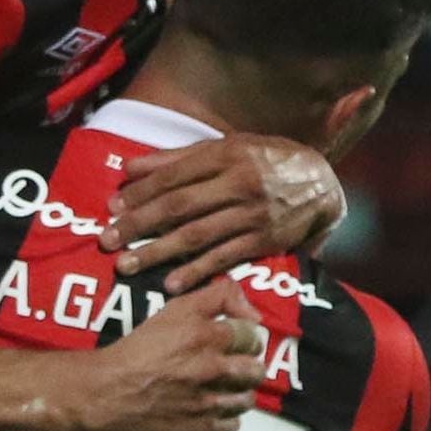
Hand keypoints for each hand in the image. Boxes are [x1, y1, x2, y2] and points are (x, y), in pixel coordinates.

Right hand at [62, 278, 266, 430]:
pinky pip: (233, 424)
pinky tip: (208, 408)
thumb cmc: (134, 349)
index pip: (253, 333)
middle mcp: (213, 368)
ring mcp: (209, 402)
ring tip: (220, 388)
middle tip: (230, 365)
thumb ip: (216, 298)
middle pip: (257, 368)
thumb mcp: (173, 309)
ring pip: (248, 398)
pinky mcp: (201, 429)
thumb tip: (251, 312)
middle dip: (246, 365)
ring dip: (237, 392)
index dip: (245, 336)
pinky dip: (224, 417)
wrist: (103, 392)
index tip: (236, 340)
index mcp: (207, 335)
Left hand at [103, 136, 344, 292]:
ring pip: (197, 235)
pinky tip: (171, 284)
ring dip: (158, 252)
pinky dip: (197, 272)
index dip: (140, 192)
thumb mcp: (228, 146)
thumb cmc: (267, 160)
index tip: (112, 207)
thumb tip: (131, 168)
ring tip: (127, 266)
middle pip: (179, 206)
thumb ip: (179, 157)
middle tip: (108, 241)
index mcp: (226, 154)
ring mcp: (251, 214)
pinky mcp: (263, 241)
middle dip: (139, 225)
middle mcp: (238, 183)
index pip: (173, 175)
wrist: (323, 183)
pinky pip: (224, 258)